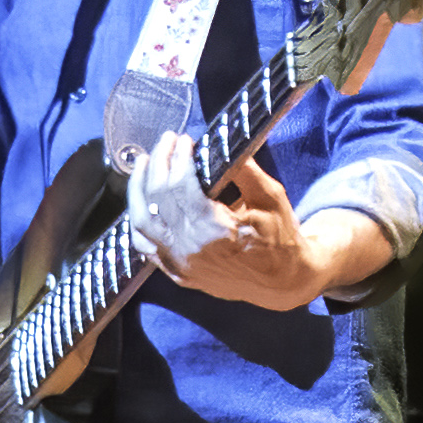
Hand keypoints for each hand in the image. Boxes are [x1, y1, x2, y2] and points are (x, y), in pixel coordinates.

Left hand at [146, 149, 383, 312]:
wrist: (283, 282)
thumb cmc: (281, 239)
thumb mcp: (270, 197)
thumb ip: (243, 169)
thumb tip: (220, 143)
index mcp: (213, 231)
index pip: (181, 185)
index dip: (178, 157)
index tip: (184, 140)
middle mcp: (190, 249)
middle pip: (158, 198)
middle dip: (159, 163)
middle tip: (166, 141)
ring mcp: (179, 264)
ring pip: (142, 221)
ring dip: (139, 189)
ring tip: (144, 163)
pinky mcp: (177, 273)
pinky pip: (144, 245)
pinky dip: (139, 219)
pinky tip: (141, 200)